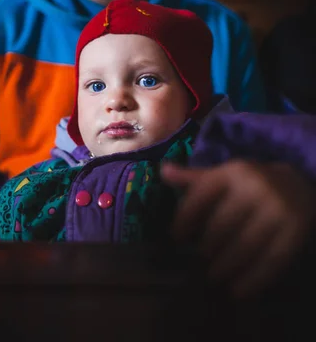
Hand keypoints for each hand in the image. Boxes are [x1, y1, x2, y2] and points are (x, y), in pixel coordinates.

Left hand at [161, 160, 315, 297]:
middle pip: (220, 227)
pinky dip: (252, 280)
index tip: (177, 238)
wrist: (298, 185)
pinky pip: (270, 261)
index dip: (184, 220)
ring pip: (243, 246)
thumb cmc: (250, 183)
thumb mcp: (224, 175)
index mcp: (233, 171)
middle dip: (205, 249)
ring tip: (214, 277)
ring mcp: (277, 208)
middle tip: (199, 262)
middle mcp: (255, 186)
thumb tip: (163, 172)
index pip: (200, 197)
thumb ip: (194, 178)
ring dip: (225, 267)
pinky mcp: (295, 230)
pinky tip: (238, 290)